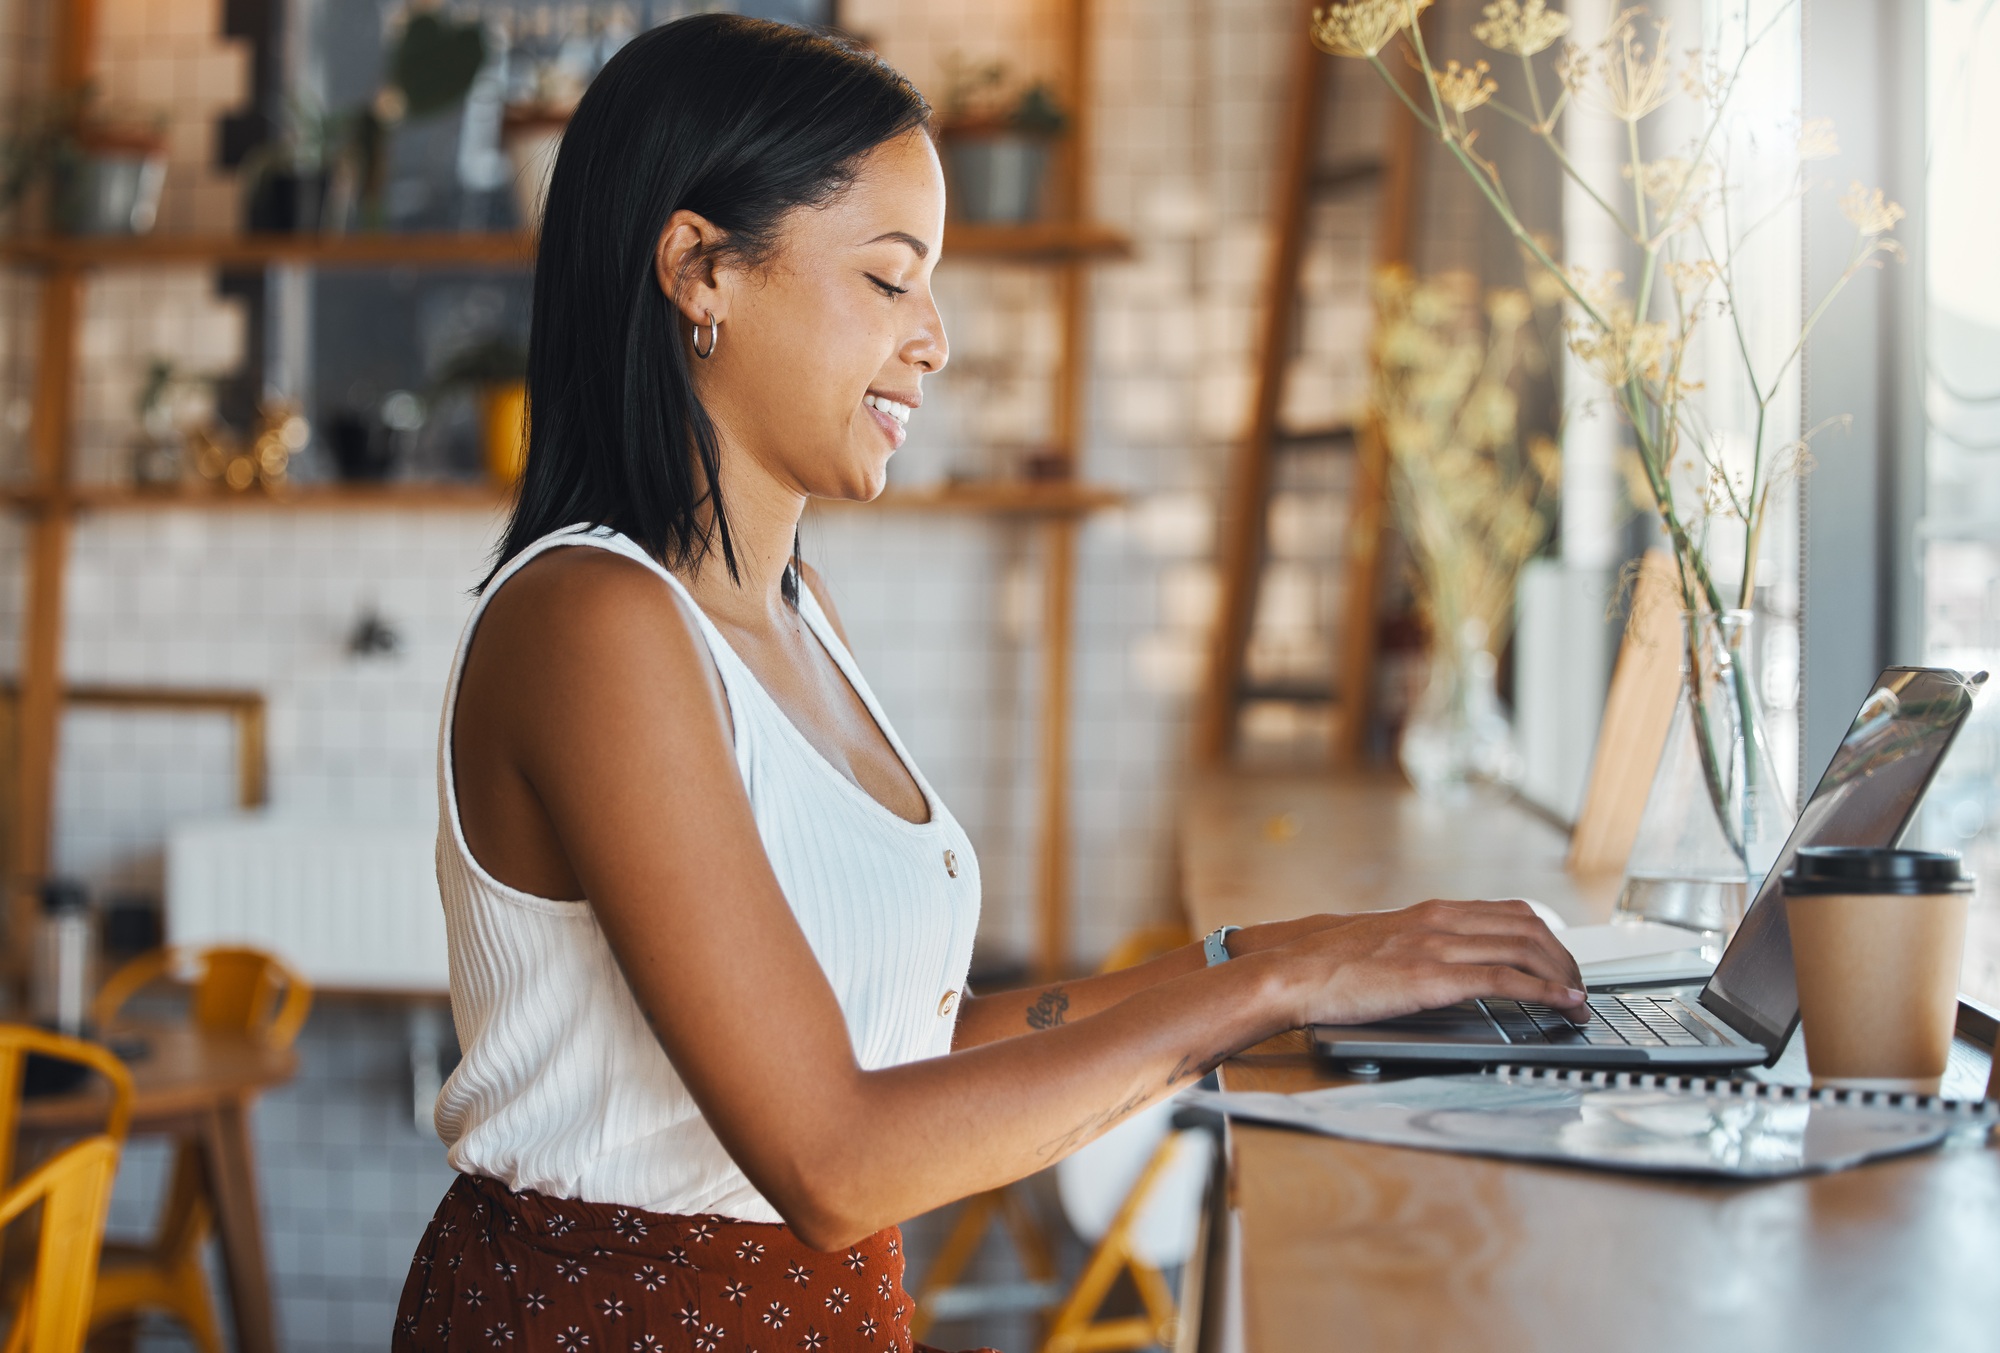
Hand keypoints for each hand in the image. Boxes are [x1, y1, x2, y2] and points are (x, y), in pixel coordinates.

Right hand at [1267, 899, 1588, 1027]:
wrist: (1295, 972)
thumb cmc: (1331, 964)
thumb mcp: (1387, 942)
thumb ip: (1422, 946)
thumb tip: (1446, 966)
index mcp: (1434, 911)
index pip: (1513, 913)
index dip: (1550, 939)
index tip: (1563, 964)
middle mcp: (1443, 921)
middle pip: (1530, 928)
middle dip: (1566, 960)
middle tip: (1579, 989)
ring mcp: (1439, 947)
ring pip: (1526, 949)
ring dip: (1563, 977)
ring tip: (1579, 1002)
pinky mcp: (1433, 978)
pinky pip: (1504, 979)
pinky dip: (1543, 991)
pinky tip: (1562, 1003)